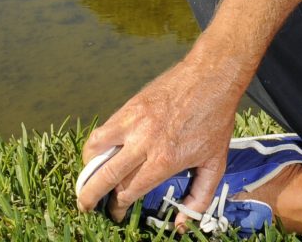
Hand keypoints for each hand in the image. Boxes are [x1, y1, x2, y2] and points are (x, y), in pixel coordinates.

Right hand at [76, 54, 243, 223]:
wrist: (211, 77)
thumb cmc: (215, 121)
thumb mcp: (215, 164)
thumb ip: (199, 197)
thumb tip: (183, 224)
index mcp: (164, 160)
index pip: (128, 191)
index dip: (118, 207)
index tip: (117, 213)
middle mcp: (143, 142)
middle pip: (106, 176)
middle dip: (90, 195)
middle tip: (85, 206)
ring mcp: (133, 122)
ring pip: (96, 150)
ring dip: (88, 168)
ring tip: (89, 178)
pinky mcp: (129, 106)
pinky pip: (103, 130)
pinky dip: (95, 146)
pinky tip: (101, 153)